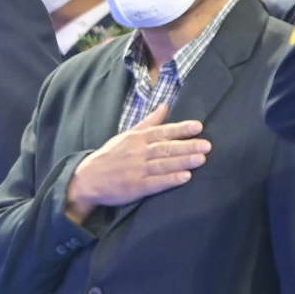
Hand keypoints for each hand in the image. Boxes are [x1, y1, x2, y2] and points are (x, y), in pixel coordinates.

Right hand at [65, 104, 208, 223]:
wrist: (87, 179)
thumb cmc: (110, 156)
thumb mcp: (126, 135)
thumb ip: (148, 122)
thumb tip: (165, 106)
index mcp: (136, 138)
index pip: (161, 132)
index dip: (180, 129)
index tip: (198, 127)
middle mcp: (137, 153)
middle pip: (165, 148)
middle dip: (187, 146)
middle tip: (207, 145)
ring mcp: (136, 170)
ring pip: (163, 164)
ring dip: (182, 161)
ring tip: (201, 159)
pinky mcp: (135, 187)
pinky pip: (155, 183)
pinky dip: (170, 180)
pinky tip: (185, 177)